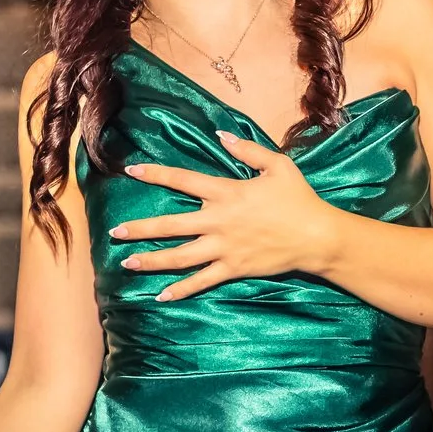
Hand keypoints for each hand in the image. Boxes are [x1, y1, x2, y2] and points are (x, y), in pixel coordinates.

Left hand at [112, 133, 345, 300]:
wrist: (317, 236)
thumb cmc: (299, 198)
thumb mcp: (277, 165)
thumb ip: (246, 150)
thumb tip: (221, 135)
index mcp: (227, 192)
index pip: (183, 181)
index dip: (156, 174)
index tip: (131, 171)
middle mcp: (219, 221)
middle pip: (171, 225)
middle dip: (140, 229)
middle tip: (115, 232)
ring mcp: (224, 248)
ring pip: (180, 257)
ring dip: (152, 261)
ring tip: (127, 264)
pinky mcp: (233, 268)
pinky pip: (202, 281)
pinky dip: (181, 290)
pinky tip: (161, 296)